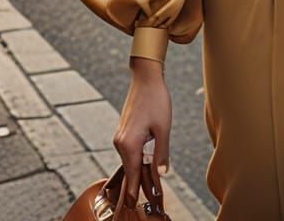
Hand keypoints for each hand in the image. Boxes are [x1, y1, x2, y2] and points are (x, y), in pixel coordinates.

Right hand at [114, 58, 171, 206]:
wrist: (146, 78)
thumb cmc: (156, 100)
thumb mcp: (163, 128)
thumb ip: (161, 153)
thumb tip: (161, 173)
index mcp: (129, 144)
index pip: (132, 175)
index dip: (136, 191)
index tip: (134, 206)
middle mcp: (120, 142)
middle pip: (131, 170)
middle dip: (140, 184)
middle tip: (151, 197)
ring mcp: (120, 137)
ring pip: (131, 161)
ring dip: (140, 171)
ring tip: (151, 185)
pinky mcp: (123, 132)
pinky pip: (130, 152)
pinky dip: (138, 160)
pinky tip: (146, 165)